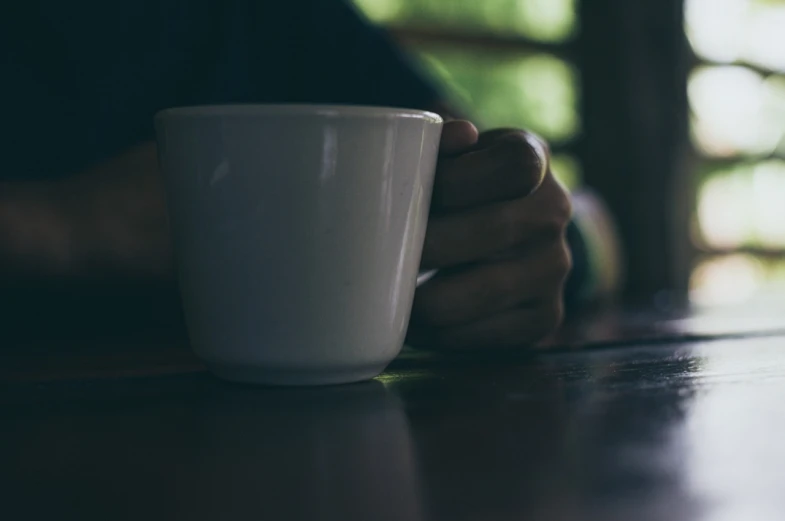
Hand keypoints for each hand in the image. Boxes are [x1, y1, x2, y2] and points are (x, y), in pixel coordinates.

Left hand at [408, 121, 571, 349]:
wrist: (514, 232)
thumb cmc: (465, 187)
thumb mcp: (459, 155)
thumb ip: (443, 144)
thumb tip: (456, 135)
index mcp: (533, 160)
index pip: (513, 166)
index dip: (456, 182)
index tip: (413, 196)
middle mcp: (554, 214)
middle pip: (489, 232)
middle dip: (425, 247)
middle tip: (380, 256)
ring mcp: (554, 269)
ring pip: (477, 294)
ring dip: (422, 300)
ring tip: (387, 294)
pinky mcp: (544, 317)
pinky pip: (482, 336)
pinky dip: (438, 334)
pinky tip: (415, 320)